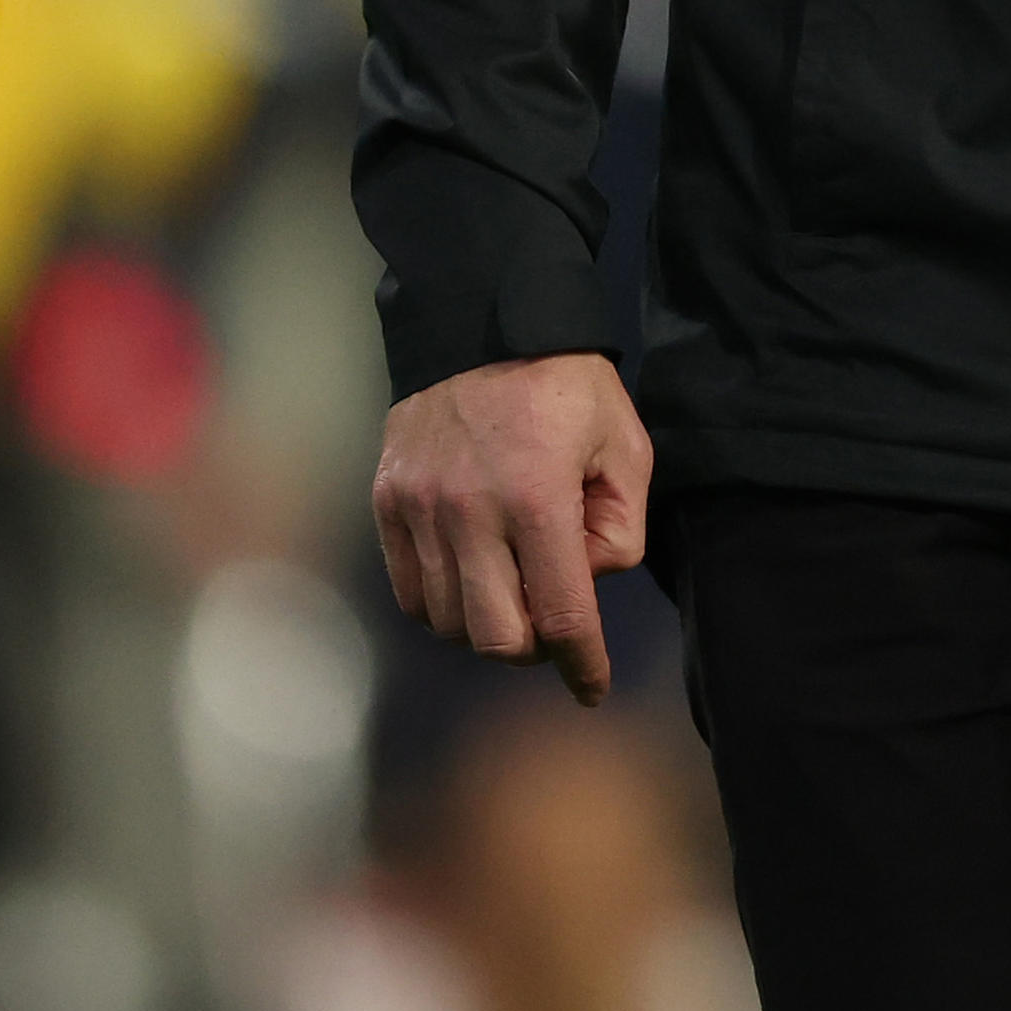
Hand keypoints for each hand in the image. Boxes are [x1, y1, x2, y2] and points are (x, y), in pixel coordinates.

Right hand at [371, 353, 653, 702]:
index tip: (591, 689)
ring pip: (448, 622)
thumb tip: (587, 580)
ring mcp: (418, 509)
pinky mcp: (386, 502)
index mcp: (537, 497)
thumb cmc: (565, 384)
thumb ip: (621, 524)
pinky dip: (441, 604)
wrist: (479, 320)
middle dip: (533, 647)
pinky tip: (470, 577)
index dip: (582, 664)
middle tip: (552, 625)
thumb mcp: (624, 443)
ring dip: (486, 624)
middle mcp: (469, 512)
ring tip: (512, 587)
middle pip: (495, 637)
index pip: (561, 614)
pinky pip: (409, 591)